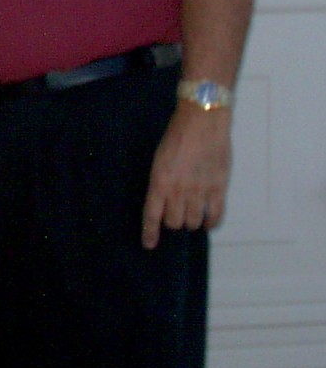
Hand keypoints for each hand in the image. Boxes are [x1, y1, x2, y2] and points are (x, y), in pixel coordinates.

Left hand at [141, 102, 231, 249]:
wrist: (202, 122)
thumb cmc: (177, 136)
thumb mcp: (159, 159)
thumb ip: (161, 181)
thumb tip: (163, 200)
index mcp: (159, 182)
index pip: (152, 215)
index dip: (150, 233)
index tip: (150, 245)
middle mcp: (179, 191)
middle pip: (173, 222)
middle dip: (172, 222)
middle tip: (174, 216)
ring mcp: (200, 192)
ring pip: (193, 222)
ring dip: (190, 223)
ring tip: (189, 216)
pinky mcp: (218, 189)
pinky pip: (215, 216)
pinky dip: (210, 223)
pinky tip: (207, 222)